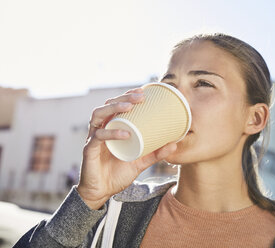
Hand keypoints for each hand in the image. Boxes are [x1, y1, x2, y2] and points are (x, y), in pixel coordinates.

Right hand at [77, 87, 176, 209]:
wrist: (102, 192)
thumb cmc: (118, 173)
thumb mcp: (140, 162)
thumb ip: (155, 153)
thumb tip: (175, 144)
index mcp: (111, 128)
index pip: (116, 106)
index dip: (127, 96)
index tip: (142, 91)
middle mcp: (101, 129)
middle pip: (107, 105)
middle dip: (123, 98)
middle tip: (140, 96)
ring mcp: (93, 138)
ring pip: (98, 115)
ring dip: (114, 108)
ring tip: (129, 106)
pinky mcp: (89, 150)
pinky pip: (98, 137)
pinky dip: (112, 133)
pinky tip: (125, 133)